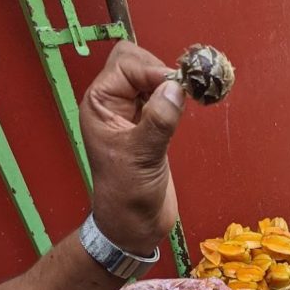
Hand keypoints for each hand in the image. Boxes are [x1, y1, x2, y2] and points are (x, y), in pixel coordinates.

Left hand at [80, 41, 184, 256]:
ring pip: (150, 78)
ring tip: (189, 97)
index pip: (126, 64)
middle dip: (161, 70)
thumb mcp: (141, 158)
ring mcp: (132, 115)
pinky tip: (185, 108)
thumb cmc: (127, 197)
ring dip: (170, 83)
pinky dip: (176, 97)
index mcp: (100, 105)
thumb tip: (175, 88)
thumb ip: (158, 121)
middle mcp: (113, 105)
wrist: (134, 227)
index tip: (178, 87)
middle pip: (136, 63)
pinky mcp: (150, 127)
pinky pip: (161, 97)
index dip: (153, 69)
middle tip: (184, 90)